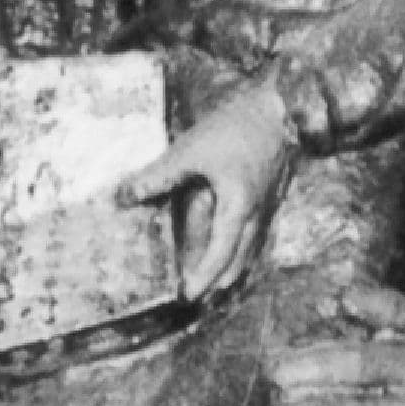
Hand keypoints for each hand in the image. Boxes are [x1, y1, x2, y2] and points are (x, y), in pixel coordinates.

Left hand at [119, 78, 294, 302]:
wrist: (279, 107)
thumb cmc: (235, 127)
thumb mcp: (191, 150)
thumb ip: (159, 175)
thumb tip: (125, 195)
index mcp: (237, 208)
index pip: (219, 255)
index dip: (202, 278)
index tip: (185, 294)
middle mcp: (256, 214)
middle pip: (239, 261)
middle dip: (218, 283)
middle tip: (199, 298)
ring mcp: (268, 207)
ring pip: (251, 249)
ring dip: (233, 269)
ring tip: (216, 284)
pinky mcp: (273, 196)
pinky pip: (259, 234)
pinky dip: (244, 248)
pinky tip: (236, 247)